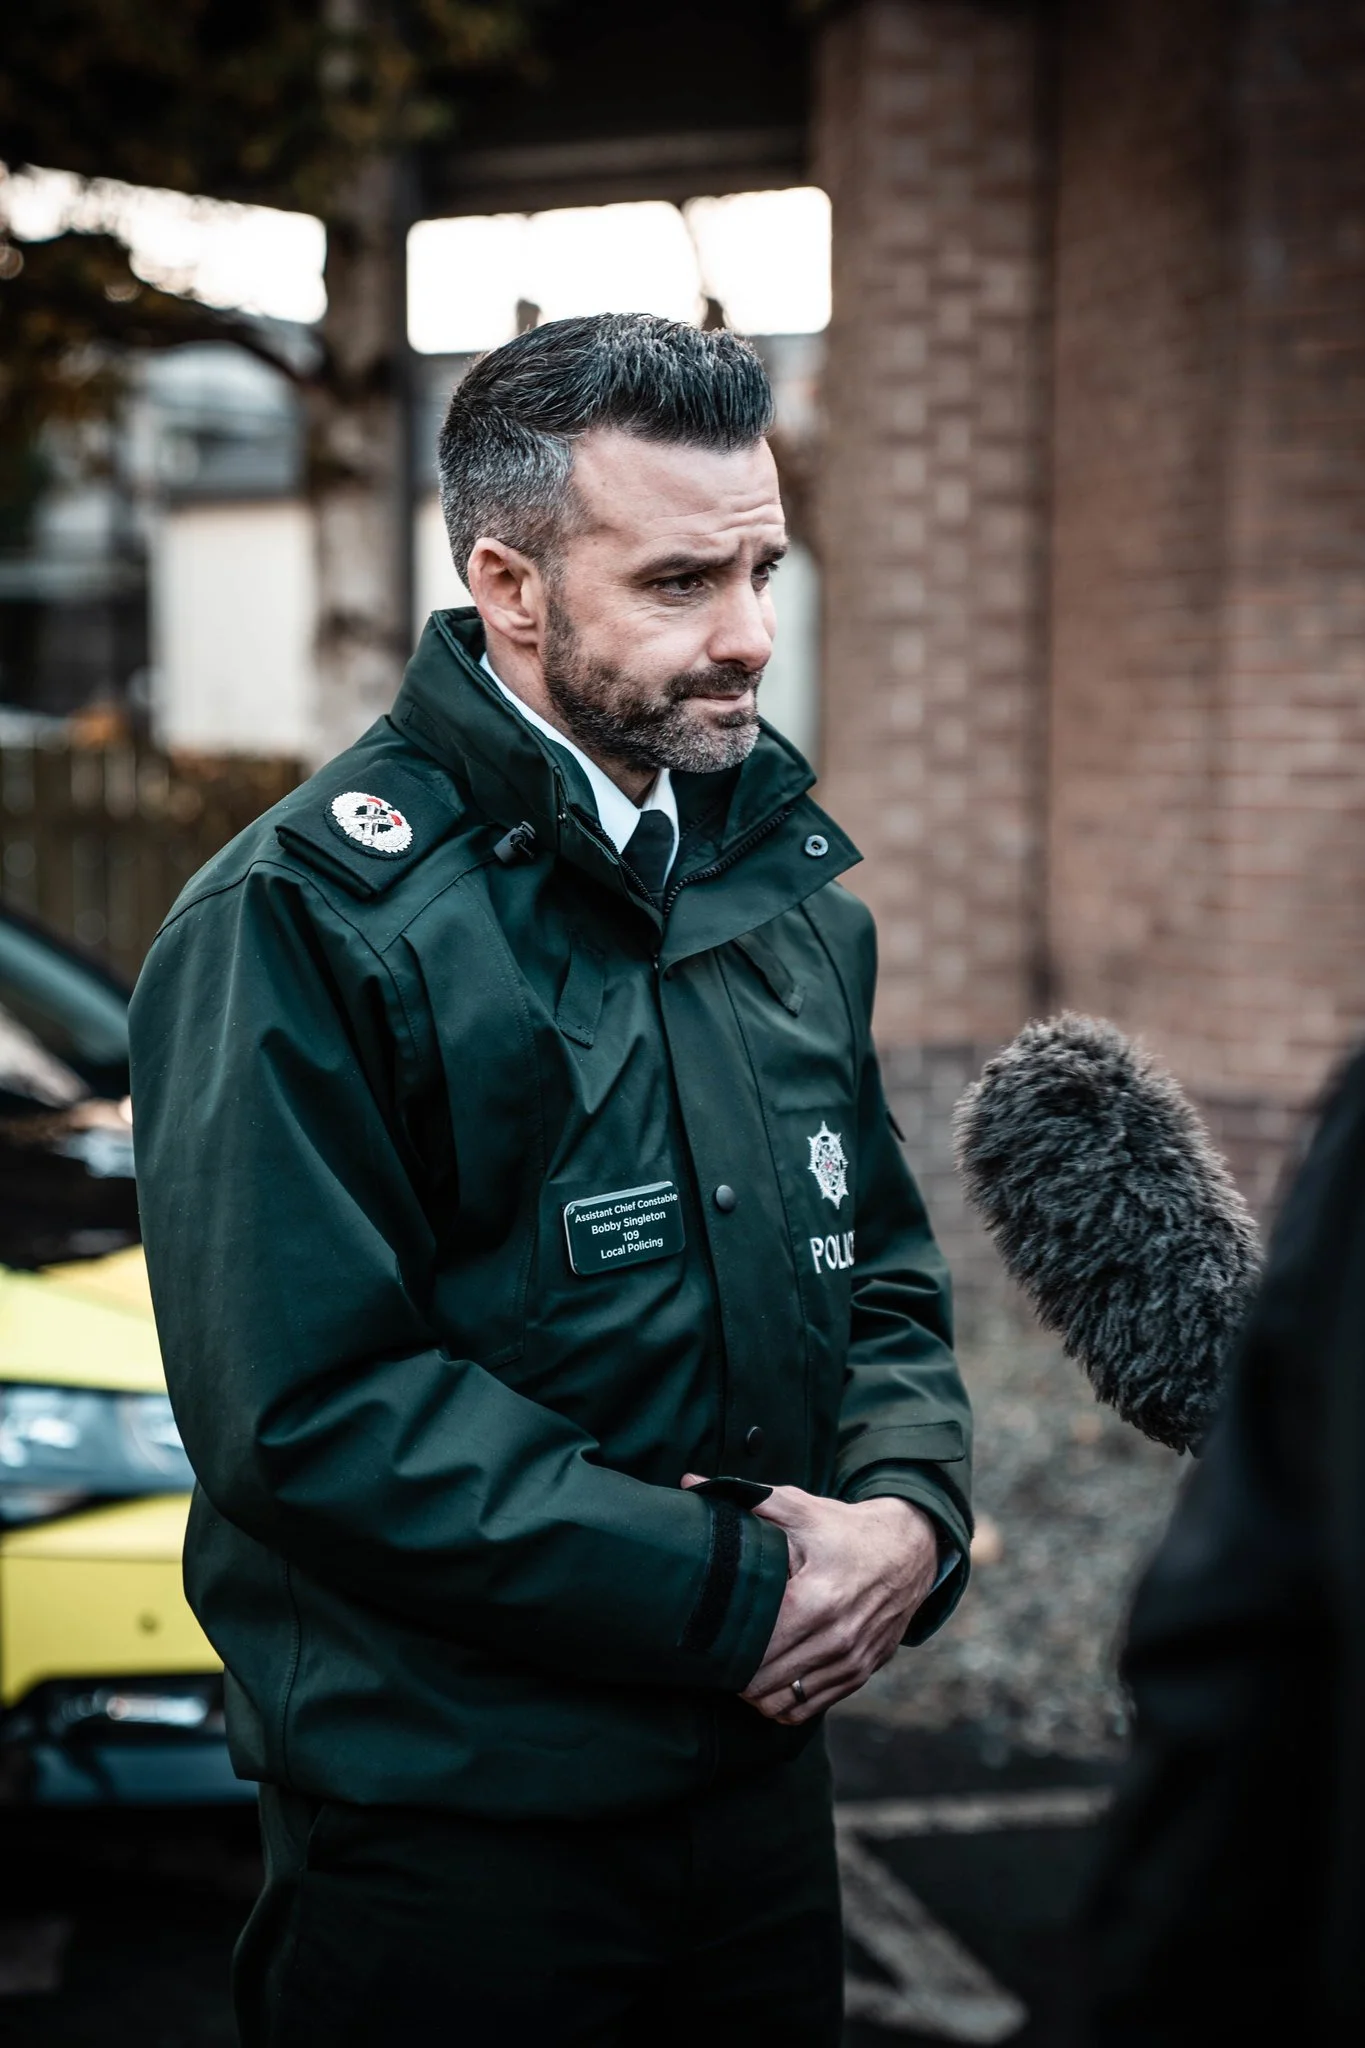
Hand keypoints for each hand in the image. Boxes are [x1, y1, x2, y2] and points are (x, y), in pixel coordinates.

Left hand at [681, 1478, 938, 1724]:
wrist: (910, 1550)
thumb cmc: (846, 1529)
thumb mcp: (802, 1509)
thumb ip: (748, 1500)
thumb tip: (690, 1482)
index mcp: (818, 1598)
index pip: (758, 1647)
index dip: (725, 1649)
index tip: (706, 1639)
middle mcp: (838, 1638)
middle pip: (764, 1681)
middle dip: (733, 1673)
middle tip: (714, 1656)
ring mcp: (852, 1661)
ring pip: (784, 1704)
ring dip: (755, 1695)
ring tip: (736, 1671)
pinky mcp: (861, 1674)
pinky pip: (810, 1709)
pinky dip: (783, 1704)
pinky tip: (767, 1683)